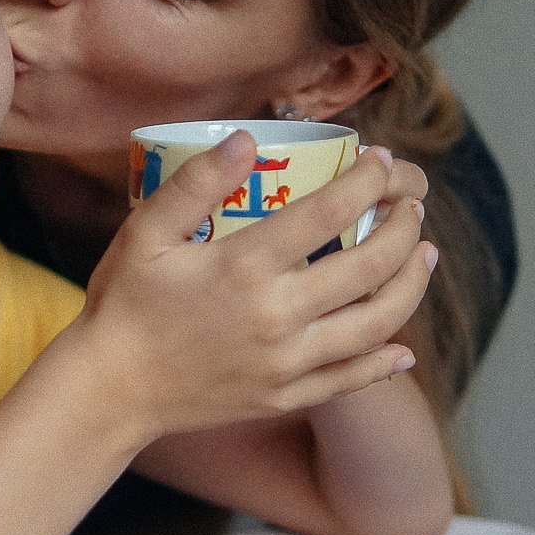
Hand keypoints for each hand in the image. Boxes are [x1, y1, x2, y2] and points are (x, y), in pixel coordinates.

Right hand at [76, 133, 440, 439]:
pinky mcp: (283, 396)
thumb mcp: (145, 233)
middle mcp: (277, 316)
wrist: (109, 390)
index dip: (365, 181)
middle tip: (411, 207)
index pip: (328, 212)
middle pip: (368, 267)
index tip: (381, 159)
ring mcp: (286, 362)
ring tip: (425, 257)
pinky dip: (383, 365)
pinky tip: (404, 350)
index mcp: (244, 267)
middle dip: (403, 229)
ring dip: (410, 287)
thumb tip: (247, 139)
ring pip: (374, 324)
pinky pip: (349, 381)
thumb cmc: (123, 304)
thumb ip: (195, 184)